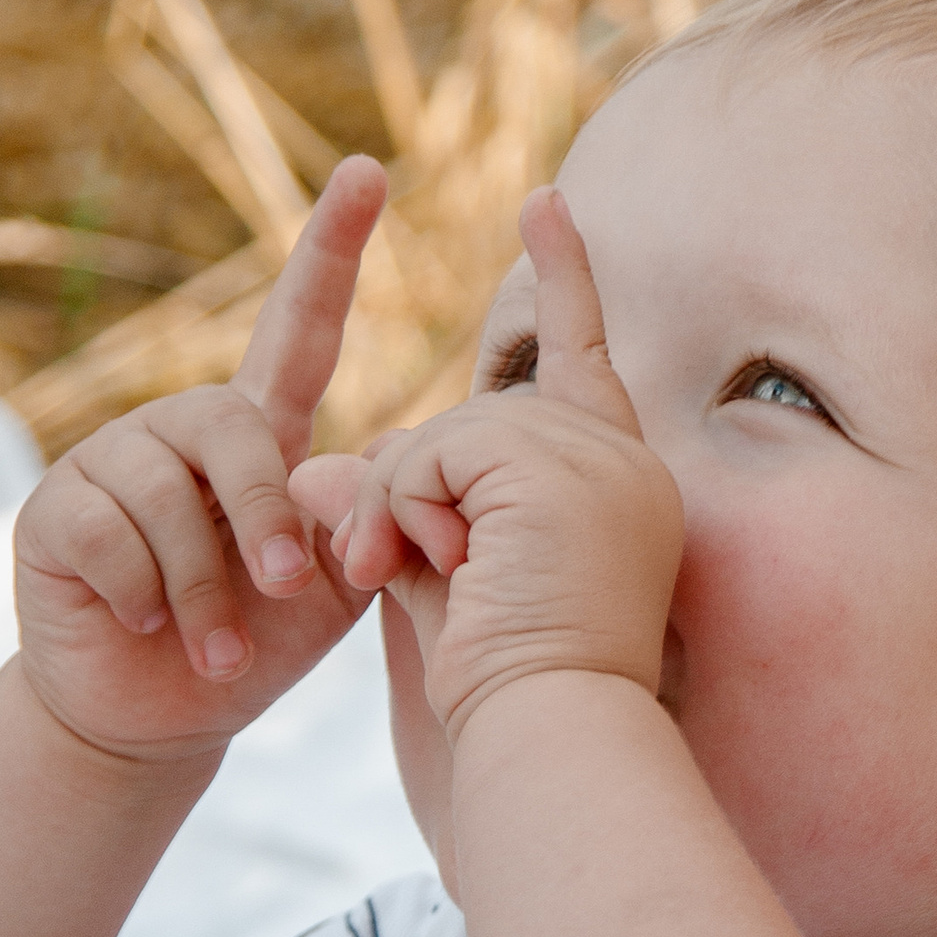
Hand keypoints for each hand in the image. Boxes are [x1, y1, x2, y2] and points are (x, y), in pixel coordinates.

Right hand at [11, 156, 385, 763]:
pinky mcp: (54, 507)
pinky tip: (144, 627)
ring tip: (218, 653)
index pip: (298, 331)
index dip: (332, 252)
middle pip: (235, 432)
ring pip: (168, 498)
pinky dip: (143, 596)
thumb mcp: (327, 595)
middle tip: (284, 590)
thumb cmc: (249, 647)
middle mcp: (179, 429)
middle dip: (265, 519)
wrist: (155, 718)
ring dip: (205, 590)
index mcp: (255, 435)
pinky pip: (110, 534)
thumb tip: (369, 456)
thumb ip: (355, 525)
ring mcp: (109, 460)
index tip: (368, 174)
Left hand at [288, 189, 682, 738]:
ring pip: (447, 433)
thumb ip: (394, 512)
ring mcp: (597, 460)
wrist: (549, 734)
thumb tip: (312, 468)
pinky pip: (436, 450)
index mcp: (619, 490)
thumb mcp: (443, 581)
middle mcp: (625, 464)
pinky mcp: (551, 466)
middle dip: (411, 488)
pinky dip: (411, 510)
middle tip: (403, 568)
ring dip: (406, 510)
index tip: (545, 202)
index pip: (584, 363)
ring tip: (438, 579)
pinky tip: (445, 563)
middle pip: (477, 418)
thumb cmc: (508, 695)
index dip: (565, 281)